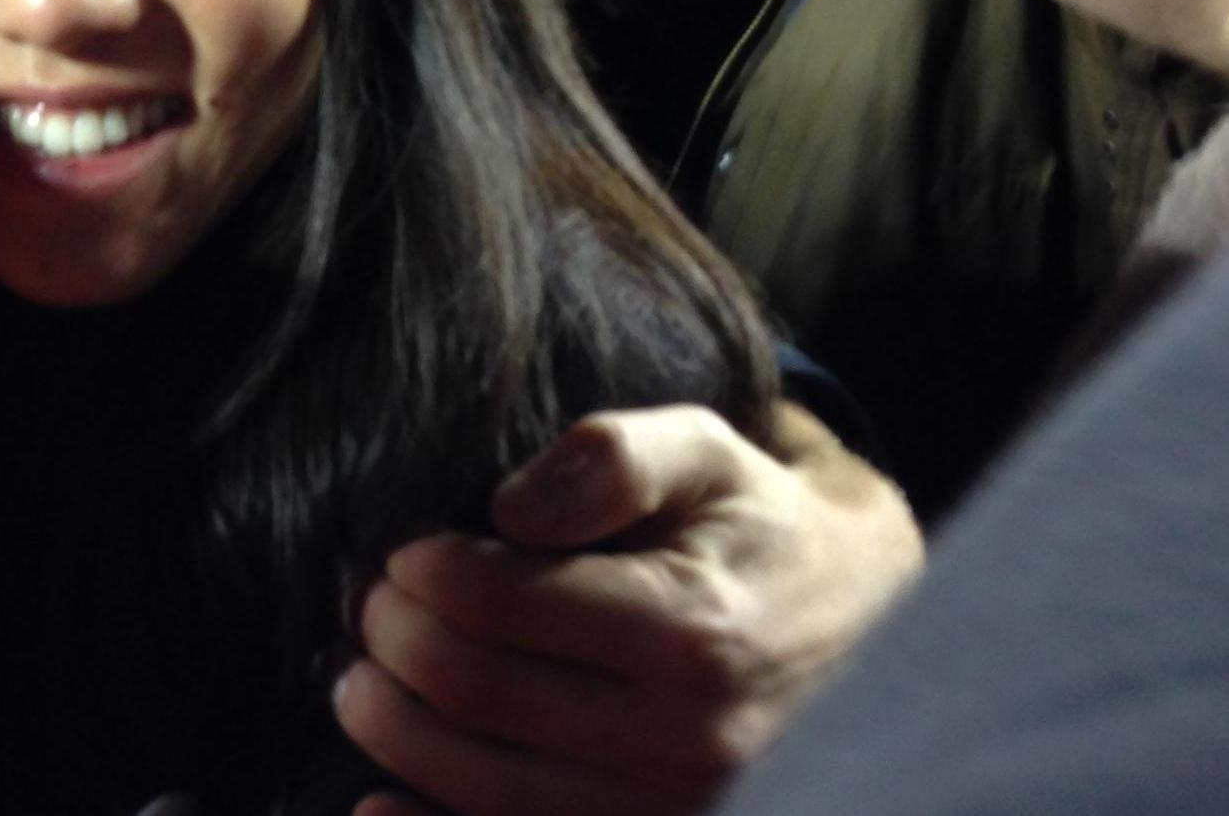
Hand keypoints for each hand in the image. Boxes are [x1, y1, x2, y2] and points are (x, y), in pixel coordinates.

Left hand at [337, 404, 921, 815]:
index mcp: (688, 631)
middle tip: (367, 608)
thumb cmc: (757, 523)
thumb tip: (507, 509)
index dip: (419, 576)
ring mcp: (677, 813)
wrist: (868, 630)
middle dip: (392, 646)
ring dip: (395, 735)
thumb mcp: (703, 451)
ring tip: (363, 681)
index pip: (496, 609)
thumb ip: (609, 457)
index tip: (399, 551)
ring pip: (485, 792)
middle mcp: (686, 742)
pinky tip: (375, 806)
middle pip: (476, 699)